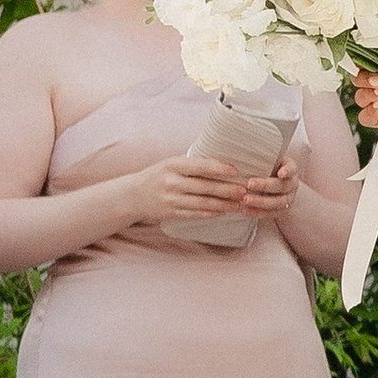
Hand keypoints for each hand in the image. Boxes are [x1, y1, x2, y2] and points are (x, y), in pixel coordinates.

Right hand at [150, 158, 272, 225]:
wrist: (132, 195)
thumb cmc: (157, 176)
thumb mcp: (170, 164)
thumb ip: (192, 164)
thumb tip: (222, 164)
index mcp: (173, 165)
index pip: (200, 166)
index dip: (219, 169)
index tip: (235, 171)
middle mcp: (172, 182)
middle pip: (205, 187)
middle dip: (227, 189)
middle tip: (244, 190)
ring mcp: (171, 199)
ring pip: (203, 203)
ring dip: (223, 204)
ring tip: (238, 203)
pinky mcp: (172, 213)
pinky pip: (195, 214)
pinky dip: (211, 213)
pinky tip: (223, 212)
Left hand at [237, 163, 297, 215]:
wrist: (273, 185)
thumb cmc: (267, 168)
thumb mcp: (267, 160)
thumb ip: (260, 157)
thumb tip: (242, 148)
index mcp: (290, 169)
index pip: (292, 169)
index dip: (288, 171)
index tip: (281, 173)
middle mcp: (292, 184)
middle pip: (282, 186)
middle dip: (265, 186)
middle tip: (249, 184)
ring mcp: (288, 199)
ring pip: (277, 202)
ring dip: (261, 202)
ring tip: (245, 199)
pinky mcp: (281, 211)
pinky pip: (270, 214)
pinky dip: (257, 212)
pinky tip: (245, 210)